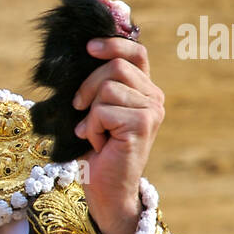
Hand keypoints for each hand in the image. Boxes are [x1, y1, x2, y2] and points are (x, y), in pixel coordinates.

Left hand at [70, 37, 164, 233]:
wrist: (105, 189)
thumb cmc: (96, 151)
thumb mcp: (94, 111)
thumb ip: (97, 85)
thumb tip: (83, 54)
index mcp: (144, 90)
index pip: (135, 53)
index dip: (112, 44)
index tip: (88, 47)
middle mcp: (153, 97)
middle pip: (115, 67)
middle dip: (88, 86)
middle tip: (79, 108)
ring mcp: (151, 111)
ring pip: (108, 88)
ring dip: (90, 113)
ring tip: (95, 133)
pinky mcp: (142, 125)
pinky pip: (103, 111)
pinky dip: (92, 128)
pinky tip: (99, 144)